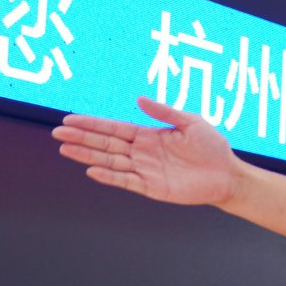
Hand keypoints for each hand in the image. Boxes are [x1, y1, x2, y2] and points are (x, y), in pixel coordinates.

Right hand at [52, 97, 237, 206]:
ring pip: (111, 161)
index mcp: (149, 135)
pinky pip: (126, 181)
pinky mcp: (152, 187)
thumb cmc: (212, 147)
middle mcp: (142, 152)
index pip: (114, 128)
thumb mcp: (190, 122)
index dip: (92, 124)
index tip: (70, 119)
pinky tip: (92, 169)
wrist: (228, 174)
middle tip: (57, 132)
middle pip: (106, 143)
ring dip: (88, 155)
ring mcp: (145, 170)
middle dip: (82, 137)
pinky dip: (109, 176)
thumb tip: (139, 98)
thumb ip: (164, 112)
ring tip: (65, 148)